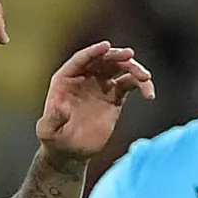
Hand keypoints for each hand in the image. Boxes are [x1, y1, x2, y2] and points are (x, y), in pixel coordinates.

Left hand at [34, 40, 155, 158]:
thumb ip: (52, 119)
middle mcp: (85, 77)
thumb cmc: (55, 140)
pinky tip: (149, 94)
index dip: (93, 52)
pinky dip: (141, 85)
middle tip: (130, 56)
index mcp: (66, 78)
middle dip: (117, 56)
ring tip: (146, 78)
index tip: (107, 46)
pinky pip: (130, 84)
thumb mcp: (48, 131)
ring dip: (134, 69)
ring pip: (120, 68)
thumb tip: (61, 107)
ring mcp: (101, 85)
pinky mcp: (114, 96)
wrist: (71, 152)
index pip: (81, 59)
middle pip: (103, 59)